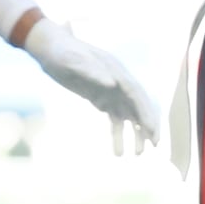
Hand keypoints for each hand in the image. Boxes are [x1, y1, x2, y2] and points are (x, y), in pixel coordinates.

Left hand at [24, 18, 159, 154]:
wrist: (49, 48)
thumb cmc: (61, 51)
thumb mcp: (72, 59)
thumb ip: (92, 70)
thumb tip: (114, 83)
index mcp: (117, 72)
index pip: (138, 96)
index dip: (146, 113)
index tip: (152, 131)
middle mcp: (119, 83)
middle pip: (140, 107)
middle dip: (149, 125)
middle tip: (155, 145)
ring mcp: (112, 93)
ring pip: (131, 117)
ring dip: (137, 134)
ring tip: (138, 154)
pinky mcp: (102, 100)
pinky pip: (115, 121)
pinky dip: (118, 136)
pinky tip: (119, 152)